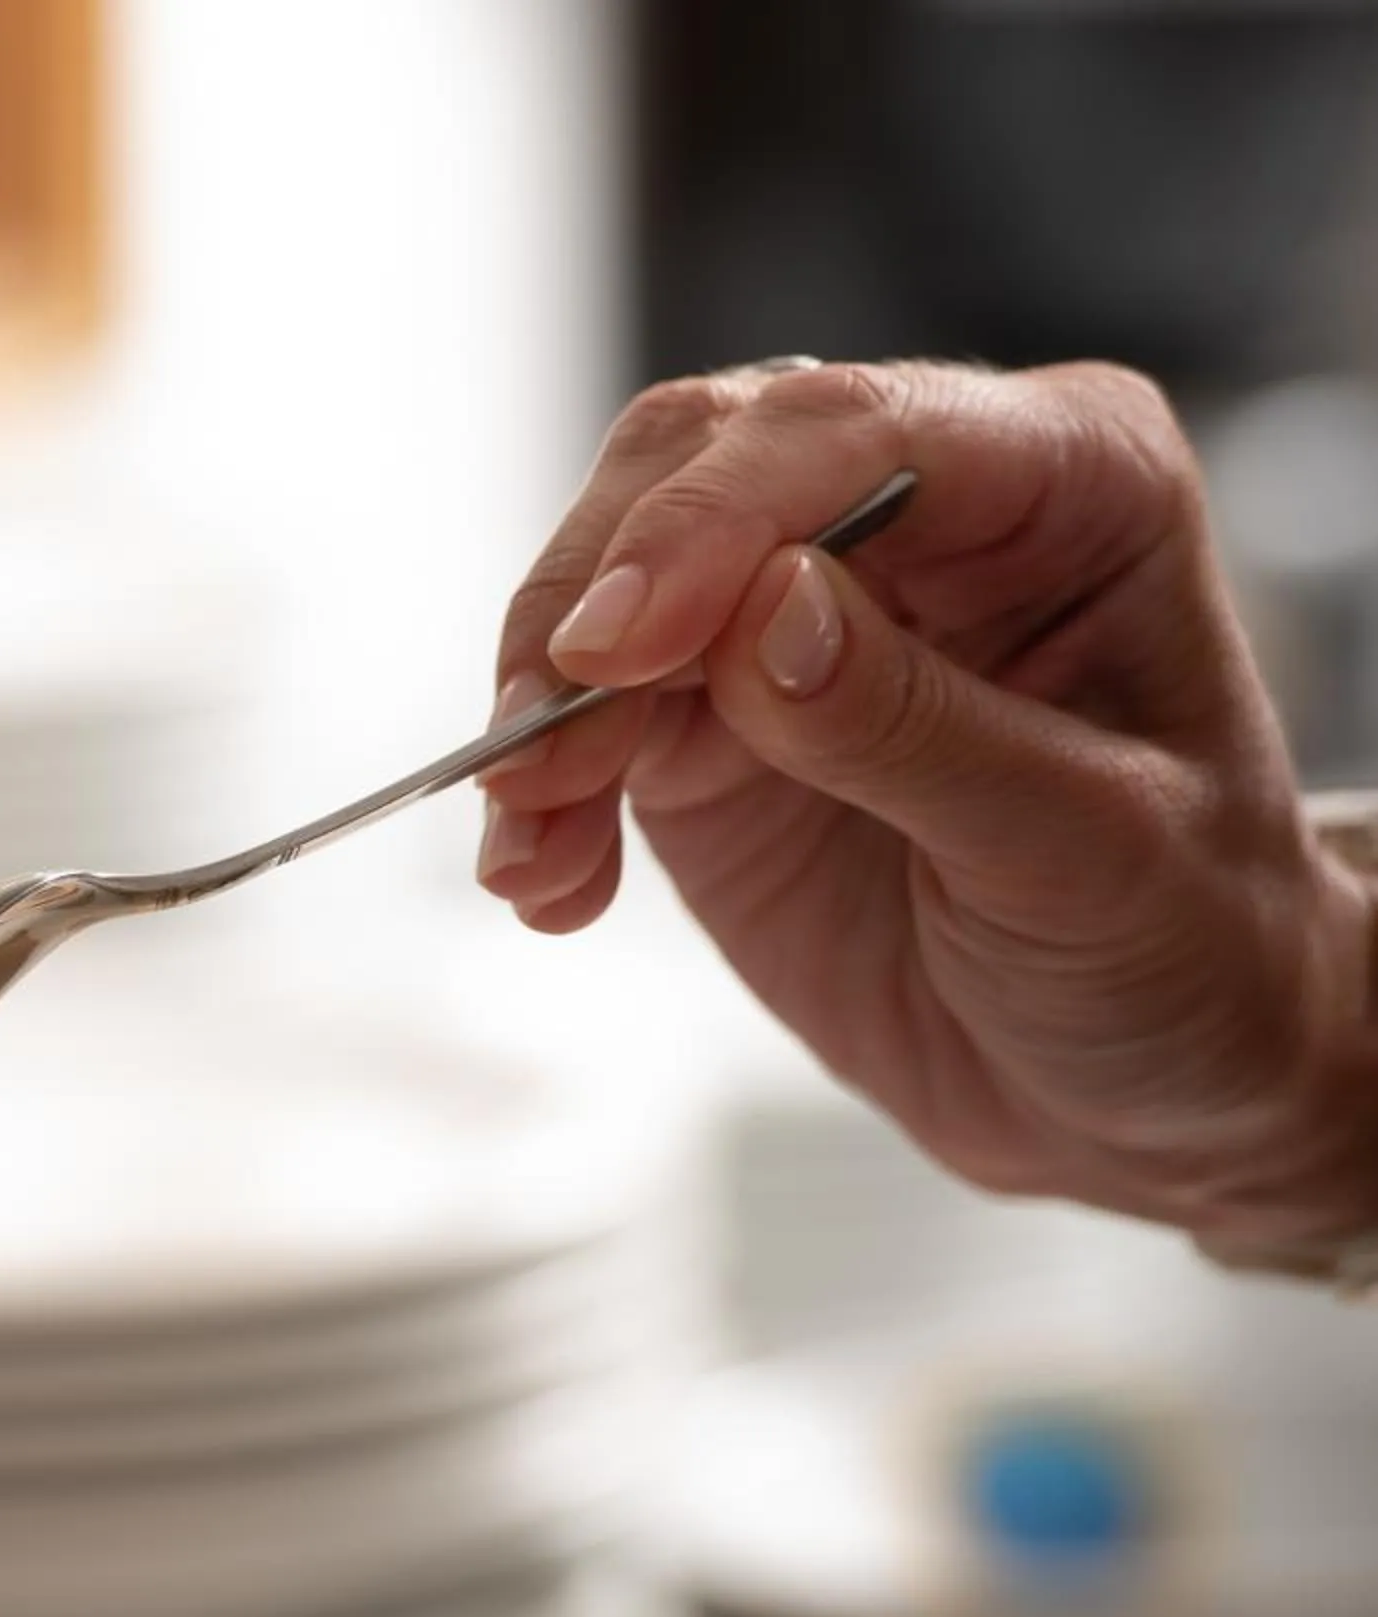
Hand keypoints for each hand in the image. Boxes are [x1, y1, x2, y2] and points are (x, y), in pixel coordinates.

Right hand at [477, 358, 1377, 1251]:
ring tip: (534, 854)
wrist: (1139, 1088)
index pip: (857, 432)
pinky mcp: (717, 732)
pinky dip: (541, 802)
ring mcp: (798, 619)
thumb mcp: (1085, 854)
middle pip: (695, 469)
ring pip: (611, 588)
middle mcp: (919, 517)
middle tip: (539, 763)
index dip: (713, 522)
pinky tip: (548, 886)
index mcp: (1067, 479)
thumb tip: (759, 614)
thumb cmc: (1179, 947)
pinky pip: (589, 724)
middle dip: (592, 609)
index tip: (614, 645)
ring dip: (544, 719)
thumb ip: (919, 729)